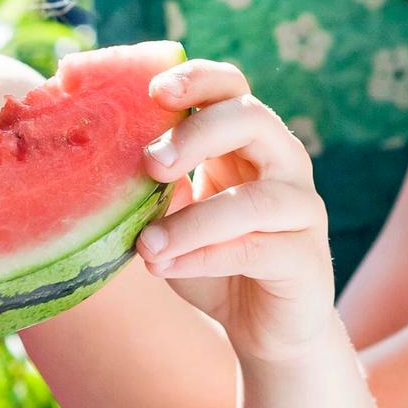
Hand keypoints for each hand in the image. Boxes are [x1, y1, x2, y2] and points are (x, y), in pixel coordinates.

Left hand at [134, 60, 346, 370]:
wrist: (263, 328)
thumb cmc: (214, 261)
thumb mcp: (175, 218)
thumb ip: (156, 188)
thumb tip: (102, 158)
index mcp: (248, 141)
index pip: (232, 88)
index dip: (199, 79)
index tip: (155, 91)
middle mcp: (284, 163)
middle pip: (253, 119)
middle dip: (197, 135)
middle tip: (150, 162)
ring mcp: (302, 209)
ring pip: (255, 199)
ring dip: (193, 222)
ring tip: (146, 246)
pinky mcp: (305, 258)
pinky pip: (255, 250)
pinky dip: (204, 258)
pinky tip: (165, 268)